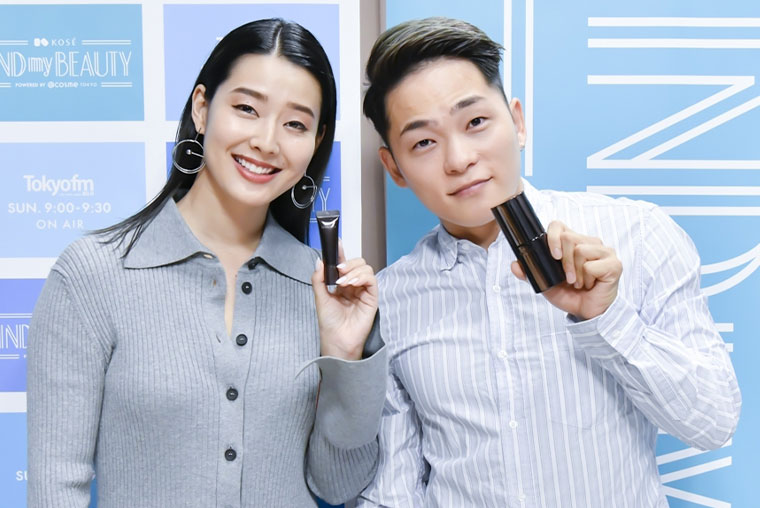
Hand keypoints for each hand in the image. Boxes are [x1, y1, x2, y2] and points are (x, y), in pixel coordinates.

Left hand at [312, 241, 377, 360]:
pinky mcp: (372, 297)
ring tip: (342, 281)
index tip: (336, 243)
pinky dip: (361, 277)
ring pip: (365, 268)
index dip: (341, 252)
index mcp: (341, 284)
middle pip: (357, 263)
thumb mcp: (320, 298)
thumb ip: (319, 279)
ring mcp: (363, 291)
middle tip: (338, 269)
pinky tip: (351, 283)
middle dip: (347, 262)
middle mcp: (354, 285)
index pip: (343, 264)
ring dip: (353, 270)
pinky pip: (371, 279)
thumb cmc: (329, 323)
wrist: (337, 339)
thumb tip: (319, 261)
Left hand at [511, 221, 621, 320]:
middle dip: (564, 262)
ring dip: (576, 272)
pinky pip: (592, 265)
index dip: (553, 237)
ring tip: (579, 283)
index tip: (553, 256)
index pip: (559, 225)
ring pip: (580, 250)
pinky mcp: (614, 264)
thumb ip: (531, 273)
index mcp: (573, 242)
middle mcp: (590, 242)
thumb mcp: (546, 283)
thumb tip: (515, 265)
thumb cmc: (571, 295)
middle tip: (568, 278)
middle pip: (569, 237)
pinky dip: (587, 279)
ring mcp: (605, 252)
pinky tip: (590, 285)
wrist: (588, 313)